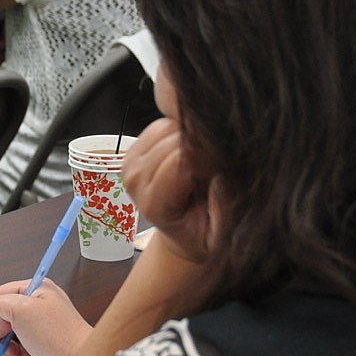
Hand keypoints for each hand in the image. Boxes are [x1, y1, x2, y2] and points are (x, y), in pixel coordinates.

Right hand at [0, 278, 91, 355]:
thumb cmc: (59, 335)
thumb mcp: (21, 310)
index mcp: (35, 288)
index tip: (4, 330)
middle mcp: (39, 305)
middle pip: (3, 320)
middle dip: (6, 339)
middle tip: (15, 347)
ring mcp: (41, 326)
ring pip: (11, 339)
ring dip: (16, 353)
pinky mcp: (44, 344)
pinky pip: (23, 352)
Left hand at [123, 117, 227, 262]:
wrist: (187, 231)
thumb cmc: (206, 233)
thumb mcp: (222, 233)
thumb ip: (222, 207)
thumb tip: (220, 175)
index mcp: (153, 205)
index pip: (179, 161)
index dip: (206, 158)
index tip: (222, 171)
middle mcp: (135, 181)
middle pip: (173, 139)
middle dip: (200, 147)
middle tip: (213, 169)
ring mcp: (132, 163)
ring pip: (168, 127)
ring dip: (190, 139)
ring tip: (201, 164)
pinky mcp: (136, 148)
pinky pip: (163, 123)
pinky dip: (181, 131)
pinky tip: (190, 153)